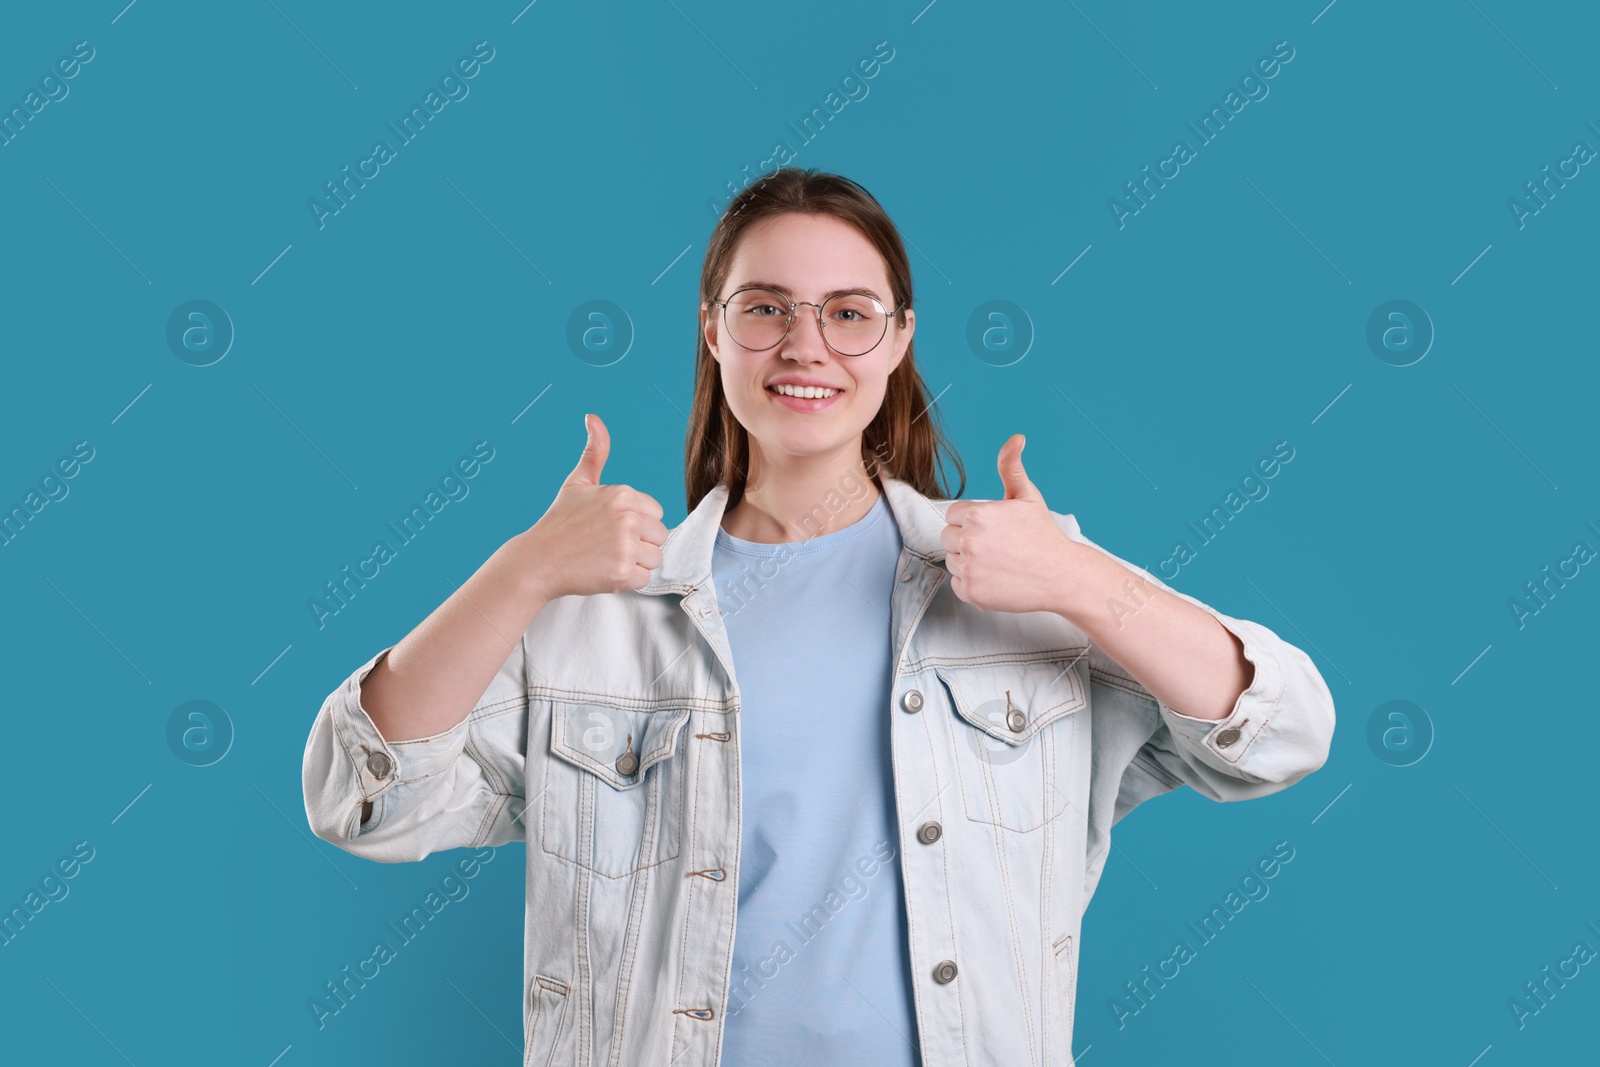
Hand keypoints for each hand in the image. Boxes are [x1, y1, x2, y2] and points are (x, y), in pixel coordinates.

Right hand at [509, 413, 669, 601]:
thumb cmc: (559, 522)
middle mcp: (627, 517)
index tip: (611, 527)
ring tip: (607, 557)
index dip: (636, 523)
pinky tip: (605, 571)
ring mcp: (625, 546)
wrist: (537, 561)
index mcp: (622, 494)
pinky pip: (644, 578)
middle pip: (660, 535)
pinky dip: (627, 580)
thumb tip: (593, 417)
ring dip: (635, 562)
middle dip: (639, 543)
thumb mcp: (577, 482)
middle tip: (608, 545)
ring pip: (655, 557)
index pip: (656, 512)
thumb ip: (594, 452)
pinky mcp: (622, 572)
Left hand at [941, 434, 1078, 613]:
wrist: (1061, 575)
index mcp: (977, 515)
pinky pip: (957, 584)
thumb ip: (1011, 466)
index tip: (993, 529)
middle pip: (947, 538)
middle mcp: (968, 541)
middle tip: (995, 547)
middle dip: (966, 540)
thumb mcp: (1027, 496)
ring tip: (997, 562)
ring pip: (952, 561)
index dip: (972, 521)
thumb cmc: (1043, 535)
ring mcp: (969, 568)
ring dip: (968, 562)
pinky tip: (995, 578)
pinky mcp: (971, 592)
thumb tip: (1016, 439)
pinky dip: (972, 584)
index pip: (953, 515)